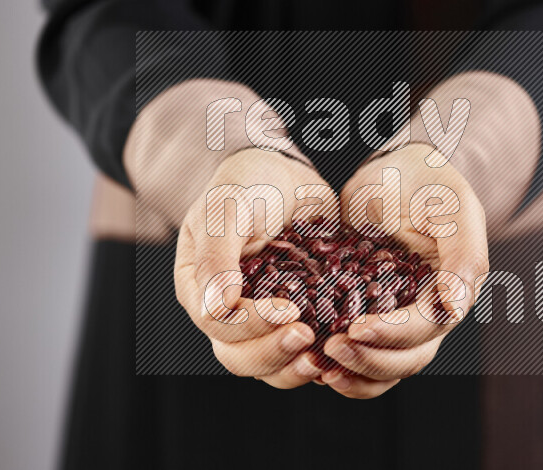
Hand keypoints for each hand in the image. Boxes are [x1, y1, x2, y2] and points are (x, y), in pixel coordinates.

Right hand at [174, 148, 330, 387]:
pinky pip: (301, 351)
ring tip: (325, 357)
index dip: (251, 325)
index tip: (289, 311)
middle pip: (240, 356)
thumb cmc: (247, 184)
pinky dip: (320, 358)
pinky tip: (341, 353)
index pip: (218, 324)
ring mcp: (261, 318)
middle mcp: (227, 312)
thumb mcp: (226, 209)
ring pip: (270, 364)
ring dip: (294, 367)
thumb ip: (217, 256)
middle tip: (308, 337)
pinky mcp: (296, 317)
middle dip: (274, 352)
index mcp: (201, 287)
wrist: (284, 174)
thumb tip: (215, 308)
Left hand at [320, 144, 488, 397]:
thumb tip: (454, 307)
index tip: (358, 329)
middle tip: (332, 349)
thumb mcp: (454, 208)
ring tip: (320, 365)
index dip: (394, 335)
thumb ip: (464, 255)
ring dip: (354, 372)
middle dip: (369, 361)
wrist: (395, 171)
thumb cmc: (430, 183)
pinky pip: (357, 349)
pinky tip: (313, 356)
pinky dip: (339, 361)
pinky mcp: (364, 311)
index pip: (427, 329)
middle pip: (405, 358)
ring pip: (382, 365)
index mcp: (452, 293)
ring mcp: (395, 316)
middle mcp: (426, 313)